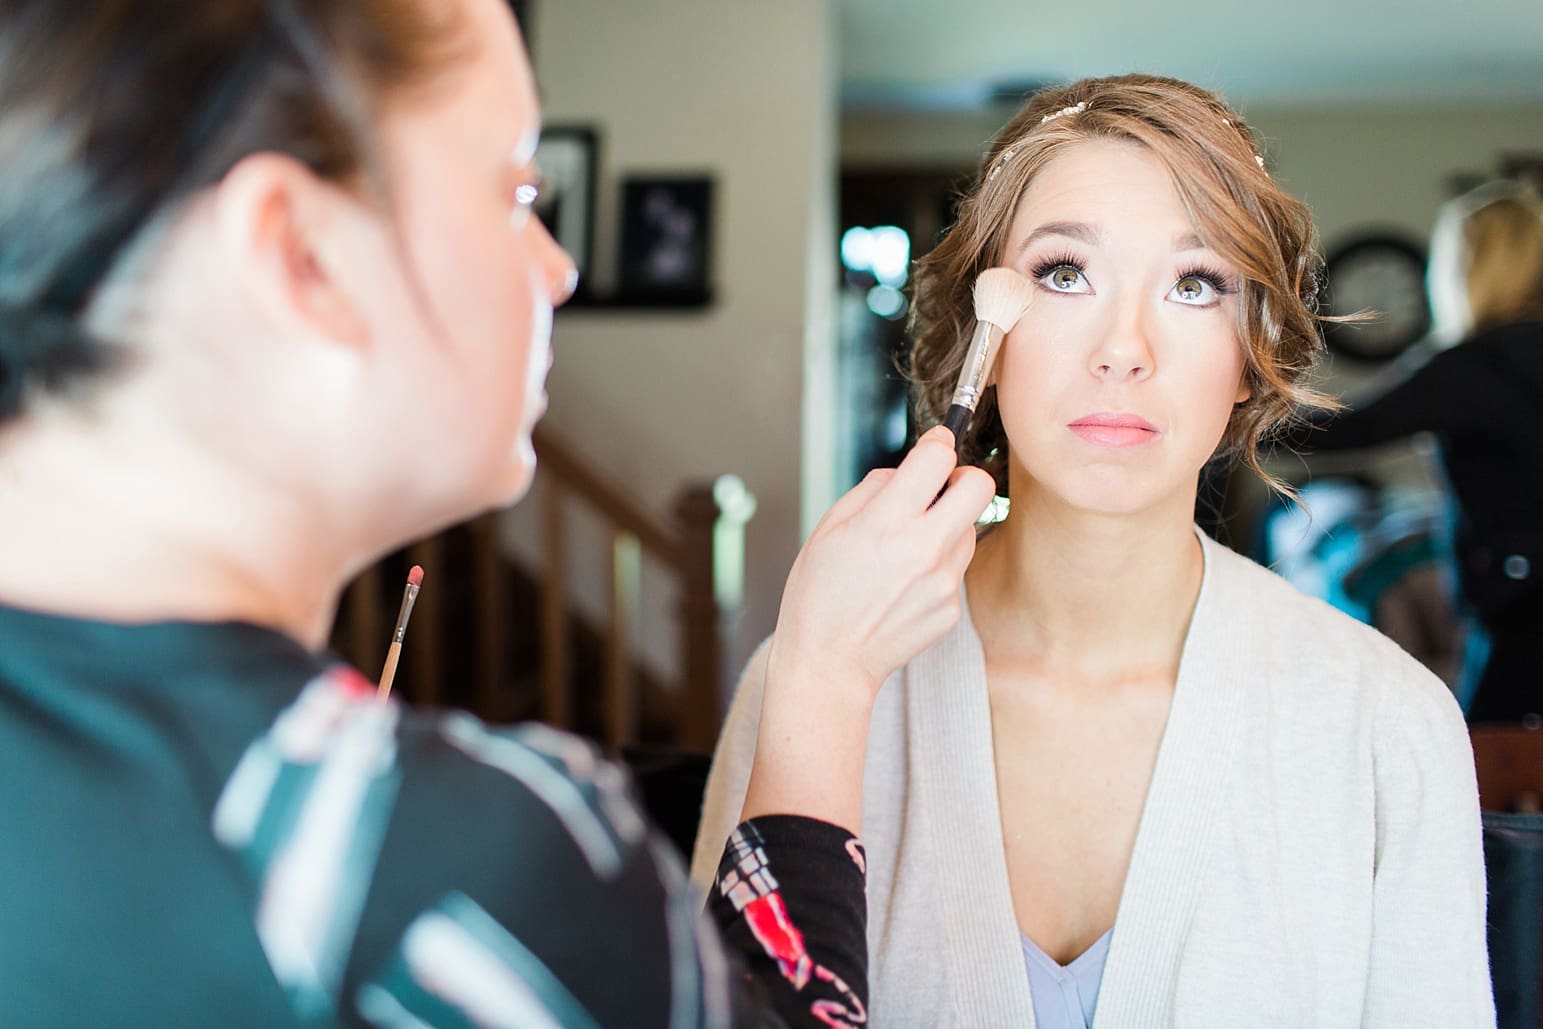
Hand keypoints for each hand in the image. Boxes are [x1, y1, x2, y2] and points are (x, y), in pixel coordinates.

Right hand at [766, 425, 996, 702]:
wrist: (829, 661)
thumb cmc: (819, 594)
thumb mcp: (829, 527)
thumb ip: (874, 488)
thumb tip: (908, 469)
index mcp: (887, 522)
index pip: (938, 458)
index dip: (937, 443)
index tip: (934, 444)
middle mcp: (923, 548)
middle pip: (979, 486)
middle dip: (962, 476)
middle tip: (940, 487)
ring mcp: (943, 581)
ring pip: (972, 526)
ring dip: (950, 523)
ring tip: (910, 545)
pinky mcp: (952, 607)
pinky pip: (958, 566)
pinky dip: (940, 562)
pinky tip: (907, 581)